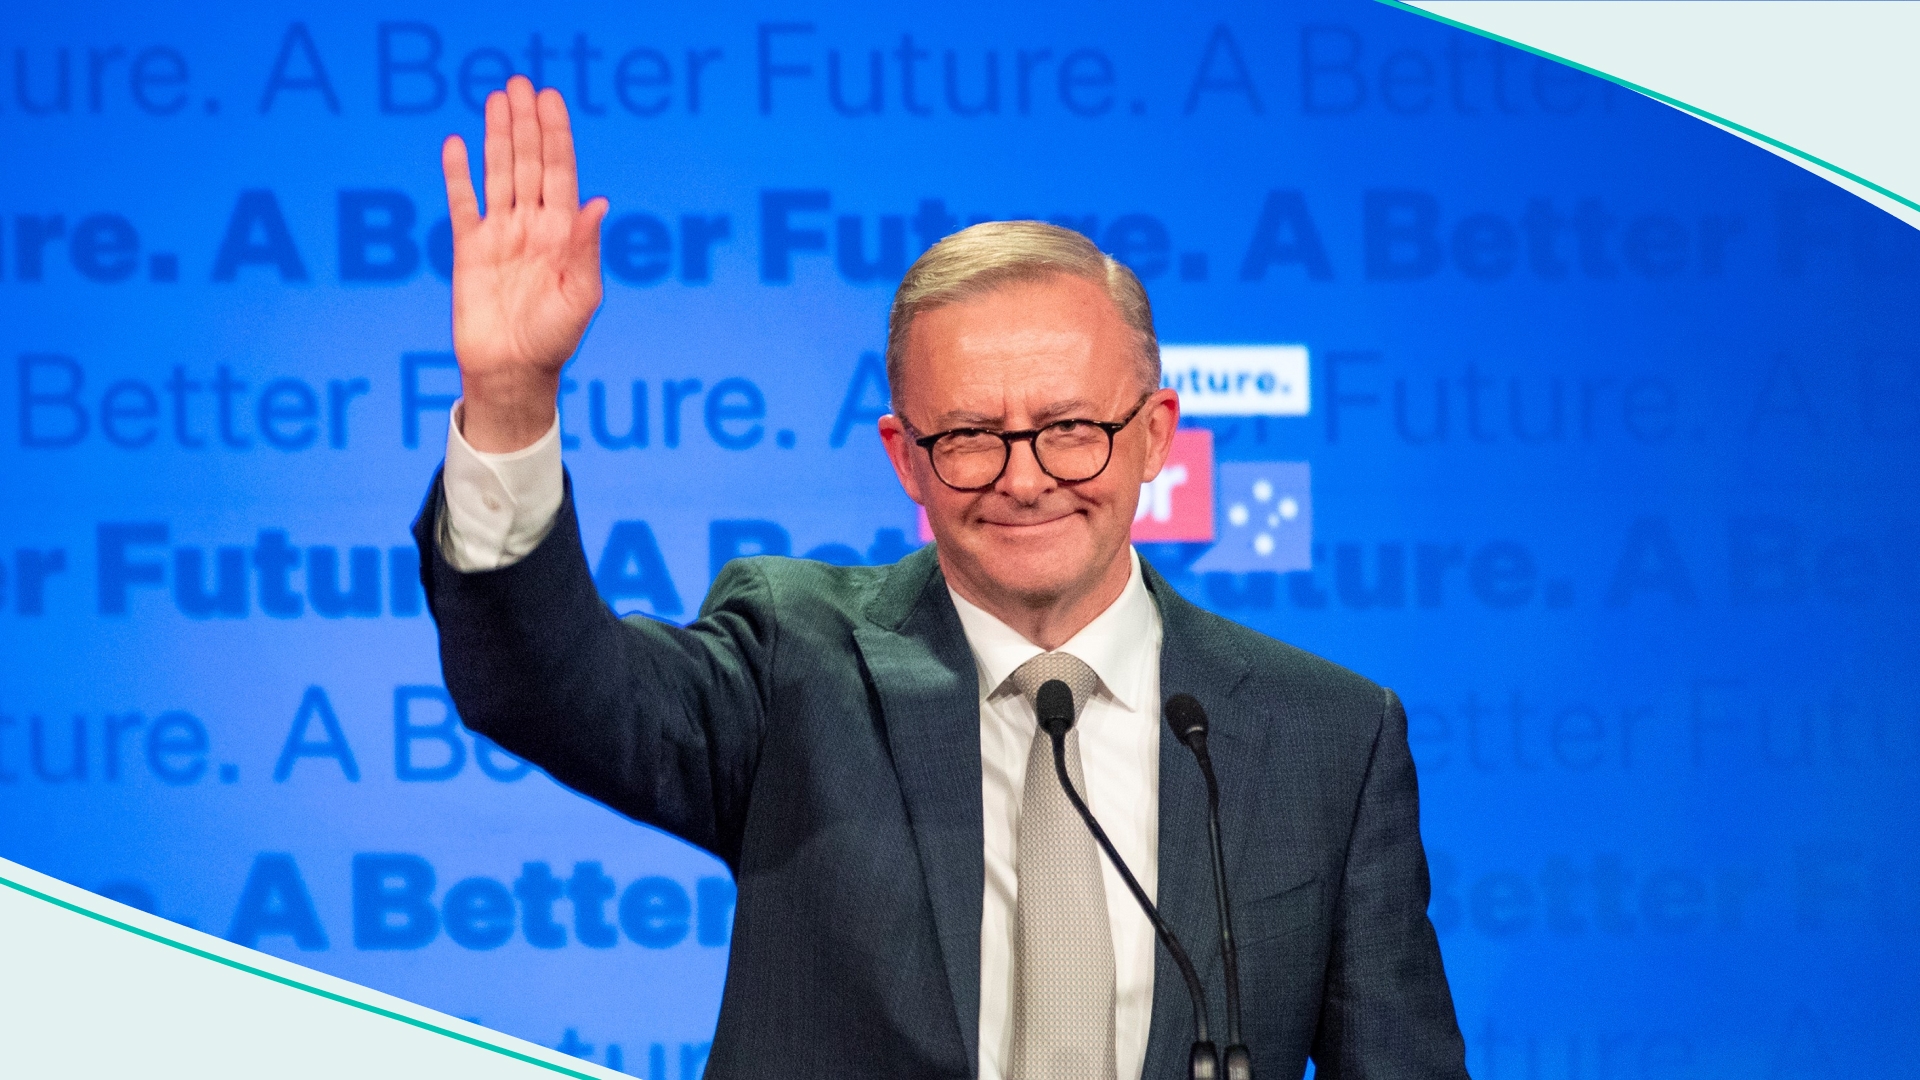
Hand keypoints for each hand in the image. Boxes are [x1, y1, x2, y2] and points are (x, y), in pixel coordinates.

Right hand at [441, 75, 608, 451]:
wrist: (512, 372)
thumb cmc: (555, 340)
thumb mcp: (582, 296)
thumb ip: (586, 248)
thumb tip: (599, 202)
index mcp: (564, 235)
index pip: (561, 172)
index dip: (557, 135)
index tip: (551, 99)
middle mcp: (533, 227)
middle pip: (529, 163)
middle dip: (527, 124)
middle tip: (521, 83)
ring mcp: (500, 235)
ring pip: (498, 174)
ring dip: (496, 137)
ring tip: (496, 98)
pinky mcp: (469, 250)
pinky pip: (462, 204)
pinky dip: (458, 175)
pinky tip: (457, 144)